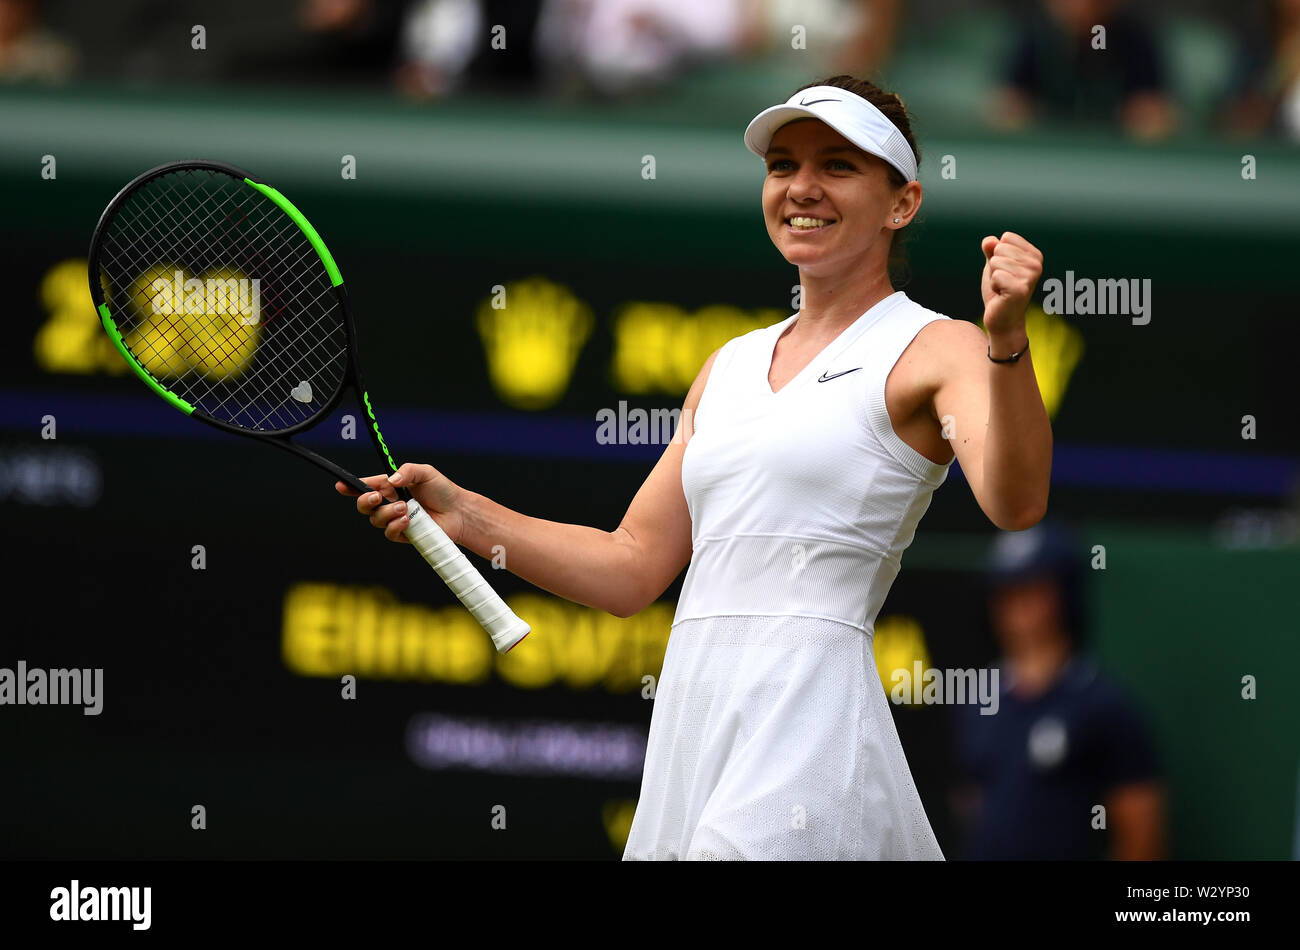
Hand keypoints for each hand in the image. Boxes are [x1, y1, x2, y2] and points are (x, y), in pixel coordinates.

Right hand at [334, 462, 466, 544]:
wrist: (458, 512)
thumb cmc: (442, 490)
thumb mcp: (425, 472)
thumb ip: (406, 471)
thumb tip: (390, 481)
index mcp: (391, 486)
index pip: (366, 486)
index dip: (351, 487)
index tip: (341, 486)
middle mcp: (390, 503)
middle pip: (364, 505)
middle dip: (365, 500)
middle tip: (378, 496)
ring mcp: (395, 520)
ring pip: (375, 520)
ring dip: (387, 513)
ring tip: (406, 508)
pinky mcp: (403, 534)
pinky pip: (389, 533)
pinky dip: (396, 526)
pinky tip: (408, 520)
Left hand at [980, 231, 1042, 342]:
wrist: (1001, 318)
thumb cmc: (999, 290)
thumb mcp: (994, 266)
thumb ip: (991, 250)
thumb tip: (990, 240)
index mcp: (1034, 255)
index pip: (1006, 237)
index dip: (998, 254)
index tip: (1004, 271)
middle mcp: (1037, 264)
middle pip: (1000, 248)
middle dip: (994, 266)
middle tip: (1002, 282)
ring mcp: (1031, 277)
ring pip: (996, 262)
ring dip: (993, 277)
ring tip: (1002, 288)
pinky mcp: (1021, 289)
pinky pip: (996, 275)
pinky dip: (993, 286)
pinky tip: (1002, 295)